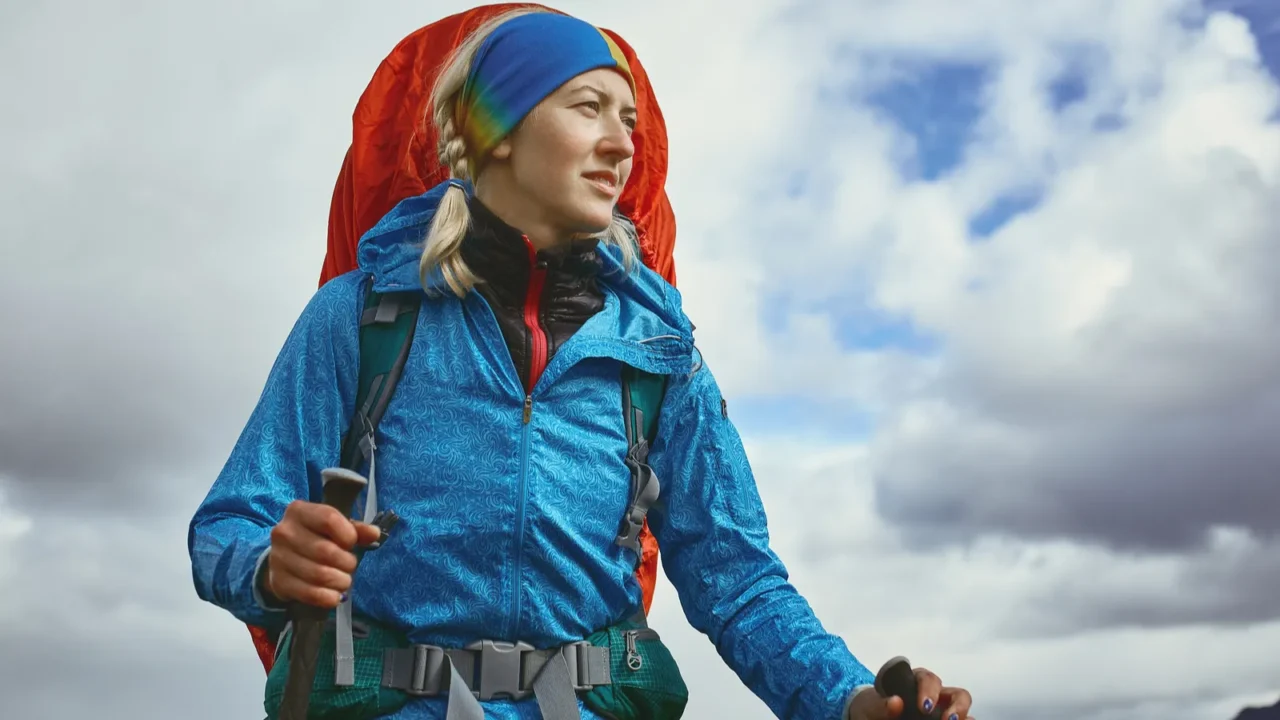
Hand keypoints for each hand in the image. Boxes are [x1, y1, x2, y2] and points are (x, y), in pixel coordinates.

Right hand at [266, 499, 381, 607]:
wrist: (282, 558)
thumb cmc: (314, 537)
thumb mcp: (333, 527)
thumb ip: (355, 529)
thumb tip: (374, 534)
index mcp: (299, 511)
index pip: (329, 519)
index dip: (348, 535)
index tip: (351, 543)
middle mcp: (285, 532)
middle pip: (326, 551)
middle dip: (346, 562)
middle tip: (350, 565)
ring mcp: (278, 558)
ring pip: (319, 574)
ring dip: (340, 581)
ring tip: (344, 580)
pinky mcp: (279, 582)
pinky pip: (309, 593)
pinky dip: (328, 597)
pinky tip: (335, 595)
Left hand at [846, 668, 973, 719]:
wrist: (871, 715)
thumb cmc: (873, 708)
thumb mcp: (872, 706)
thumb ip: (882, 705)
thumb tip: (896, 702)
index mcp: (915, 681)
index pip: (927, 679)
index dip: (929, 691)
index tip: (924, 708)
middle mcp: (934, 693)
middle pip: (956, 693)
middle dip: (957, 705)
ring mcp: (942, 708)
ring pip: (962, 706)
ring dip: (963, 714)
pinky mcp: (943, 718)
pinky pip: (961, 718)